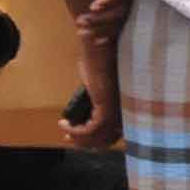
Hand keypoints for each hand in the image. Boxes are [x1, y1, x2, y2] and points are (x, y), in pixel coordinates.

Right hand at [63, 37, 123, 153]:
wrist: (101, 47)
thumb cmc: (100, 59)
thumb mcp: (97, 82)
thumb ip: (96, 95)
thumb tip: (87, 104)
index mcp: (125, 106)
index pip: (116, 132)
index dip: (99, 139)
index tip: (81, 138)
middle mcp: (125, 110)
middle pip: (108, 138)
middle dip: (88, 143)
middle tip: (70, 139)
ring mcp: (118, 110)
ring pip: (99, 136)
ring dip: (80, 139)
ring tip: (66, 133)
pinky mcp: (107, 107)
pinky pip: (91, 129)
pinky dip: (76, 131)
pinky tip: (64, 124)